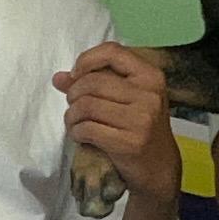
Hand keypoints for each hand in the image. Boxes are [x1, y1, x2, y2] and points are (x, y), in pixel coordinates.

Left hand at [55, 44, 181, 207]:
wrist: (159, 167)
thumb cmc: (140, 128)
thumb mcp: (128, 100)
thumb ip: (96, 83)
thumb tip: (59, 78)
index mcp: (150, 76)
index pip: (112, 52)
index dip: (86, 60)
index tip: (76, 75)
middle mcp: (148, 94)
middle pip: (92, 82)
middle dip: (73, 94)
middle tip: (74, 107)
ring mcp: (140, 119)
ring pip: (86, 105)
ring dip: (71, 115)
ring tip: (74, 122)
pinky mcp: (128, 143)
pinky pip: (87, 129)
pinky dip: (76, 132)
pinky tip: (80, 136)